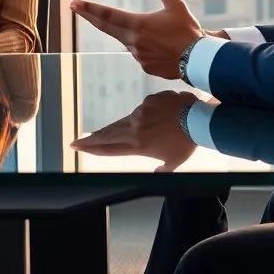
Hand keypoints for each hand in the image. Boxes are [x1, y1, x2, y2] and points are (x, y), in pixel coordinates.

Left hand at [70, 0, 204, 79]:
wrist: (199, 60)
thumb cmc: (188, 30)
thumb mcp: (175, 4)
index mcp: (138, 24)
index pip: (107, 14)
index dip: (89, 8)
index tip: (74, 3)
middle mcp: (133, 41)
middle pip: (106, 27)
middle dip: (90, 16)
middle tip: (75, 8)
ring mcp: (138, 56)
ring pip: (126, 40)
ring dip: (129, 33)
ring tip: (155, 32)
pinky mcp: (145, 66)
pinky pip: (138, 53)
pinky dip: (143, 46)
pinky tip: (160, 45)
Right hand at [71, 90, 199, 171]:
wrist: (196, 118)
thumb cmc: (186, 143)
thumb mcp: (174, 162)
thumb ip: (162, 168)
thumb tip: (157, 172)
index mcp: (137, 145)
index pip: (109, 147)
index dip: (92, 147)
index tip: (77, 146)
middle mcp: (134, 128)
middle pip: (108, 134)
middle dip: (92, 138)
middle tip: (77, 141)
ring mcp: (140, 113)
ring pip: (126, 121)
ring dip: (126, 127)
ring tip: (137, 133)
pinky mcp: (148, 101)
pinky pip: (145, 108)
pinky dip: (151, 114)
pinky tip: (164, 118)